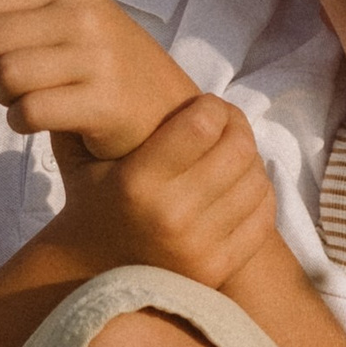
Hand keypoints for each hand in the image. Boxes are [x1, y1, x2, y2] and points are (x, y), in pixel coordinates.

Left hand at [0, 0, 197, 160]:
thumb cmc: (105, 65)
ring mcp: (99, 58)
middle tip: (10, 82)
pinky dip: (20, 122)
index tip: (1, 49)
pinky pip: (29, 112)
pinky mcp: (104, 103)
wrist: (166, 110)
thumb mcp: (73, 17)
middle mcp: (87, 15)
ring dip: (4, 97)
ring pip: (6, 76)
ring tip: (28, 99)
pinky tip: (38, 120)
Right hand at [46, 92, 287, 300]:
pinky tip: (238, 188)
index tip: (204, 108)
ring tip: (230, 156)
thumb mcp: (83, 159)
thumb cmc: (90, 207)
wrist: (90, 282)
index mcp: (137, 182)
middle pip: (238, 149)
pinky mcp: (218, 270)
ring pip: (256, 180)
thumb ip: (92, 114)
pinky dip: (257, 196)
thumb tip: (114, 63)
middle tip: (225, 127)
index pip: (204, 123)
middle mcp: (171, 215)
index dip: (212, 107)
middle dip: (236, 128)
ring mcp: (198, 247)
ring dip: (249, 161)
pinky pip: (262, 217)